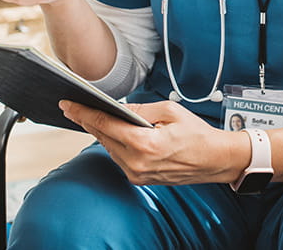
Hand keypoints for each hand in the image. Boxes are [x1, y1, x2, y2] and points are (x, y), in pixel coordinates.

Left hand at [59, 99, 247, 185]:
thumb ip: (139, 109)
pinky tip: (111, 132)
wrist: (214, 160)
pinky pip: (119, 158)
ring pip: (109, 148)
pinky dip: (113, 144)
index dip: (84, 113)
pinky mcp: (139, 179)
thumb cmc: (196, 134)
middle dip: (87, 121)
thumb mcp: (169, 111)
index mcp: (144, 144)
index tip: (68, 105)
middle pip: (103, 137)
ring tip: (90, 117)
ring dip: (100, 132)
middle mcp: (137, 162)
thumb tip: (117, 107)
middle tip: (73, 107)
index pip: (105, 125)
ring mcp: (137, 174)